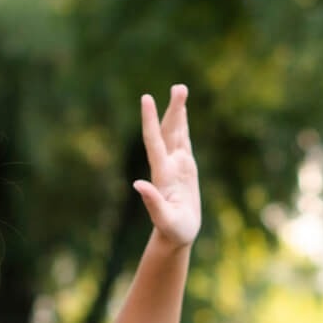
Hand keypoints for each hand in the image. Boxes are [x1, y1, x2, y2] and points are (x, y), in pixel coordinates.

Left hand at [134, 84, 199, 248]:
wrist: (176, 235)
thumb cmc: (172, 231)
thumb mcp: (164, 220)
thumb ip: (152, 202)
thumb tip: (137, 184)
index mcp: (162, 175)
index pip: (154, 142)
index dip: (150, 121)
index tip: (147, 99)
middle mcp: (167, 165)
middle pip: (169, 132)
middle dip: (173, 110)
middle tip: (179, 87)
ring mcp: (176, 165)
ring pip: (176, 133)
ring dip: (178, 112)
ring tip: (181, 89)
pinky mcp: (185, 168)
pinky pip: (184, 142)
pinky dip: (183, 125)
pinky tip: (182, 112)